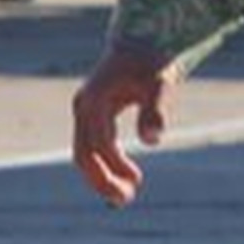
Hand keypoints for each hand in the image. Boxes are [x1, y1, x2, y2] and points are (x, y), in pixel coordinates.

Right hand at [71, 40, 180, 206]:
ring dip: (101, 176)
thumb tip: (152, 140)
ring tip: (125, 195)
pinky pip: (92, 146)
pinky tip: (125, 175)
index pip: (99, 142)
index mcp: (94, 101)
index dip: (115, 165)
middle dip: (101, 179)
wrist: (143, 43)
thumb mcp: (160, 84)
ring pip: (84, 152)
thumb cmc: (152, 63)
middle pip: (83, 153)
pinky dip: (104, 164)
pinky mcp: (93, 115)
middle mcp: (83, 107)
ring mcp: (85, 112)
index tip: (136, 182)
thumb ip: (155, 109)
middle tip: (125, 200)